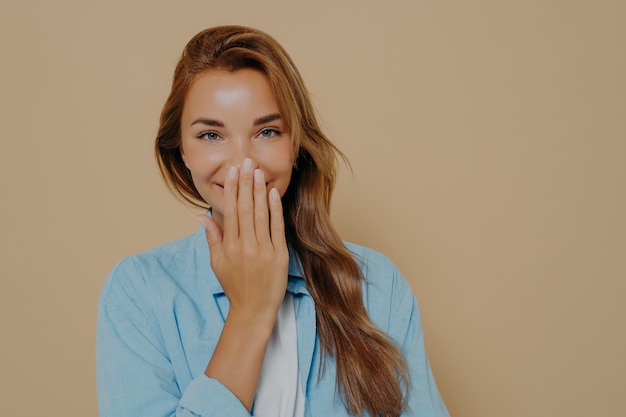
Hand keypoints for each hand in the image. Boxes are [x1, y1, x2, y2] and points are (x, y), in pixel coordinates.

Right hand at [198, 158, 288, 323]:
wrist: (253, 310)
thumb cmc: (235, 286)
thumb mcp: (217, 264)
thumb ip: (212, 238)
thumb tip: (201, 216)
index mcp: (229, 247)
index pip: (230, 212)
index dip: (231, 190)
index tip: (233, 172)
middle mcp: (245, 246)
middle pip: (245, 208)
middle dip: (245, 184)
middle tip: (245, 162)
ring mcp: (263, 250)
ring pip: (260, 215)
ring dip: (258, 191)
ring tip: (257, 172)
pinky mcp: (279, 255)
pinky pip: (277, 228)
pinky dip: (275, 210)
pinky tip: (272, 193)